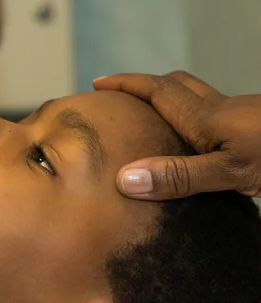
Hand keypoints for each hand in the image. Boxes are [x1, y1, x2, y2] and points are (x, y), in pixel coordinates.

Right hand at [94, 71, 260, 199]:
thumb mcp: (229, 171)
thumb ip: (179, 176)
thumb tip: (124, 179)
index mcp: (205, 118)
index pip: (157, 90)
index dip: (125, 84)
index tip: (98, 83)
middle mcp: (219, 110)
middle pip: (176, 85)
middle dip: (144, 86)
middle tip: (121, 98)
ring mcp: (238, 116)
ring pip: (195, 98)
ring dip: (168, 100)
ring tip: (149, 120)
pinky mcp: (251, 127)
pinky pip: (211, 115)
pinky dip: (189, 118)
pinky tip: (191, 143)